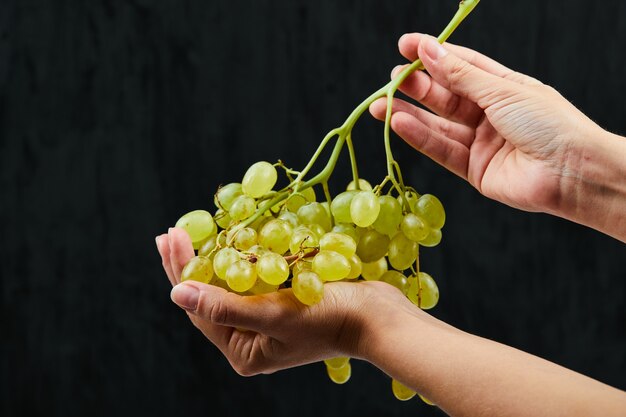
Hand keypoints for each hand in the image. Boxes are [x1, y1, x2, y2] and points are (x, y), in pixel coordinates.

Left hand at [155, 228, 423, 375]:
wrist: (378, 317)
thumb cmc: (329, 319)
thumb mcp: (272, 313)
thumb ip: (223, 305)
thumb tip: (175, 293)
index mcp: (243, 350)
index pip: (199, 307)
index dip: (181, 270)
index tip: (171, 234)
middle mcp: (252, 338)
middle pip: (211, 295)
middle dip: (192, 261)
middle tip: (171, 231)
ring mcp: (269, 320)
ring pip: (231, 284)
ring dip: (214, 256)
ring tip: (193, 232)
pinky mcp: (285, 302)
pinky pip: (253, 277)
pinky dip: (241, 257)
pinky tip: (231, 238)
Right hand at [370, 34, 607, 214]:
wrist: (573, 173)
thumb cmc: (549, 123)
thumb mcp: (502, 90)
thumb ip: (460, 74)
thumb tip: (428, 49)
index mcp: (503, 87)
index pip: (460, 65)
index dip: (432, 55)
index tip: (404, 46)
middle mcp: (489, 113)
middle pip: (446, 96)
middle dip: (417, 86)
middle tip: (392, 79)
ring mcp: (481, 142)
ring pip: (438, 125)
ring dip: (409, 114)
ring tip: (382, 104)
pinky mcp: (474, 169)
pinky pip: (442, 149)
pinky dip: (420, 137)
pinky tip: (399, 123)